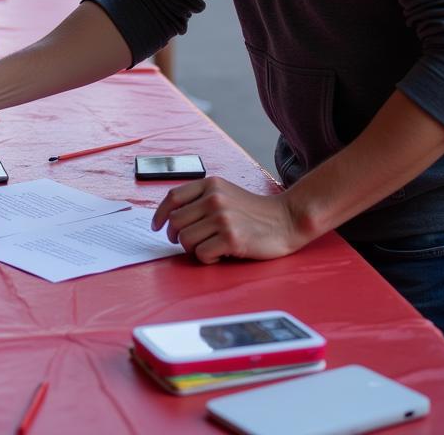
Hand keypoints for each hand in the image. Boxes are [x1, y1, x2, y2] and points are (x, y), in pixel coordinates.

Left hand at [150, 177, 306, 263]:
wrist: (286, 220)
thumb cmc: (253, 211)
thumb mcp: (225, 193)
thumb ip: (201, 199)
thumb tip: (171, 218)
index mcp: (210, 184)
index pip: (172, 197)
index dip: (160, 214)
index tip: (157, 227)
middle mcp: (214, 198)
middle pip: (176, 222)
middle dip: (177, 237)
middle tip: (187, 244)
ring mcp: (223, 218)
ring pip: (186, 240)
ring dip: (193, 249)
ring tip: (210, 247)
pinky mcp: (232, 238)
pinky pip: (202, 254)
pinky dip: (207, 259)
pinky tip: (220, 254)